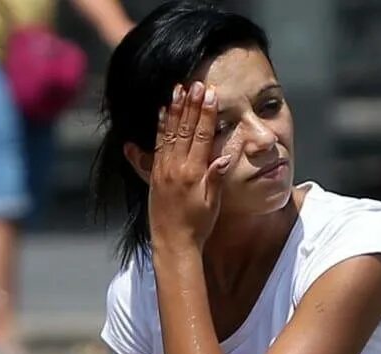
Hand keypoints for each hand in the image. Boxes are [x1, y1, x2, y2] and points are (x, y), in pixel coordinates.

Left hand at [148, 81, 234, 249]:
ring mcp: (162, 170)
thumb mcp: (212, 203)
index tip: (209, 94)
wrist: (173, 243)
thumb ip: (217, 178)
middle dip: (190, 105)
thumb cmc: (198, 225)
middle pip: (184, 129)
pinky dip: (159, 126)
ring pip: (168, 132)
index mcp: (192, 173)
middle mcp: (175, 168)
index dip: (206, 114)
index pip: (200, 136)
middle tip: (194, 84)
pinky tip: (160, 112)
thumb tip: (226, 156)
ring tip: (177, 90)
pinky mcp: (154, 174)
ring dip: (173, 109)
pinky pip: (157, 144)